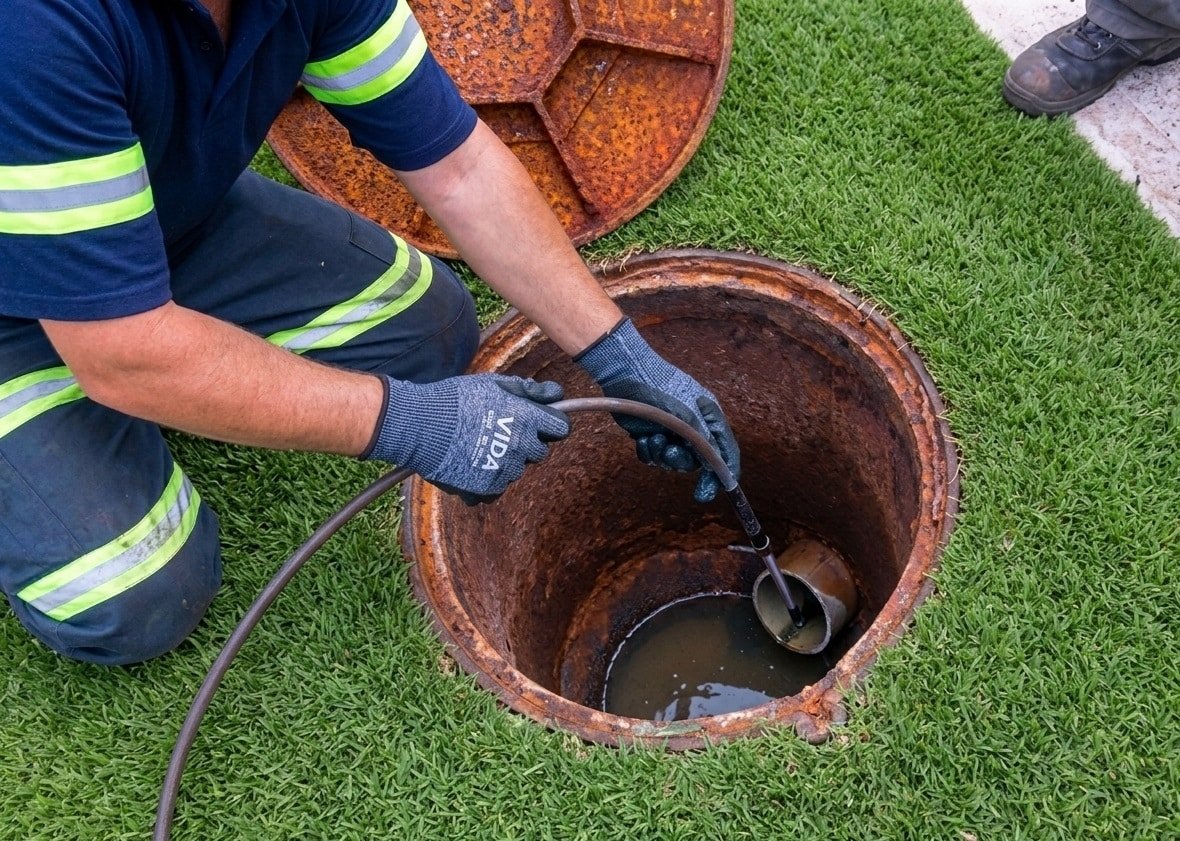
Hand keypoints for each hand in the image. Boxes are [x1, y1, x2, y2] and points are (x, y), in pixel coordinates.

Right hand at [364, 374, 570, 504]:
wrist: (420, 425)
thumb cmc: (456, 400)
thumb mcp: (493, 385)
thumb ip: (529, 390)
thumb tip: (557, 393)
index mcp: (527, 419)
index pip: (561, 428)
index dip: (551, 424)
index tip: (540, 423)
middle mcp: (521, 446)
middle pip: (539, 452)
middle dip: (525, 443)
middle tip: (500, 432)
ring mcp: (505, 470)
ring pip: (516, 470)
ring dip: (504, 461)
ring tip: (477, 446)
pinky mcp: (487, 489)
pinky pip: (497, 488)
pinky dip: (486, 479)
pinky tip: (469, 463)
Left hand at [574, 318, 739, 502]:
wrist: (626, 373)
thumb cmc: (661, 388)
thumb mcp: (688, 416)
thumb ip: (704, 442)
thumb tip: (716, 466)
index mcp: (710, 417)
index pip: (725, 451)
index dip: (722, 474)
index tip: (709, 493)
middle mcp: (694, 426)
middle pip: (697, 460)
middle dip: (680, 461)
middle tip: (668, 453)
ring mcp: (672, 430)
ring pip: (673, 461)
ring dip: (662, 455)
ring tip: (653, 438)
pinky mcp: (653, 433)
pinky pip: (655, 456)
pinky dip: (649, 452)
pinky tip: (643, 438)